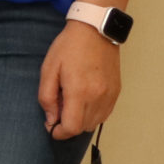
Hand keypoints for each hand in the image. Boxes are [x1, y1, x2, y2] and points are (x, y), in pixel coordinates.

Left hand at [39, 21, 120, 138]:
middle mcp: (98, 97)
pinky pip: (105, 114)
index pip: (72, 127)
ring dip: (80, 120)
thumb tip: (51, 120)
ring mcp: (110, 95)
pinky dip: (93, 114)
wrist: (95, 30)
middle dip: (68, 126)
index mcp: (79, 92)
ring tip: (70, 103)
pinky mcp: (117, 91)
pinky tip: (83, 101)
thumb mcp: (49, 70)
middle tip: (58, 110)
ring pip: (95, 123)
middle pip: (83, 127)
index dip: (59, 133)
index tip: (51, 128)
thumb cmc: (68, 48)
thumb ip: (47, 98)